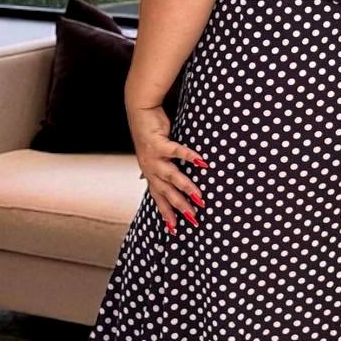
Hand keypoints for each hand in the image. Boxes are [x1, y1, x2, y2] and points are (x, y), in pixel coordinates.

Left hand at [127, 102, 207, 232]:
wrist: (139, 111)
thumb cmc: (151, 132)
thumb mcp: (155, 154)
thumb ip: (161, 167)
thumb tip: (162, 179)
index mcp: (150, 173)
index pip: (158, 198)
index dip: (165, 213)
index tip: (174, 229)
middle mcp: (150, 168)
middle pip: (165, 192)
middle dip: (179, 206)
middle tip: (193, 218)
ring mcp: (153, 157)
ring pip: (170, 176)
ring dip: (185, 187)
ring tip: (199, 197)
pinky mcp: (158, 143)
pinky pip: (176, 151)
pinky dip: (188, 156)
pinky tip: (201, 162)